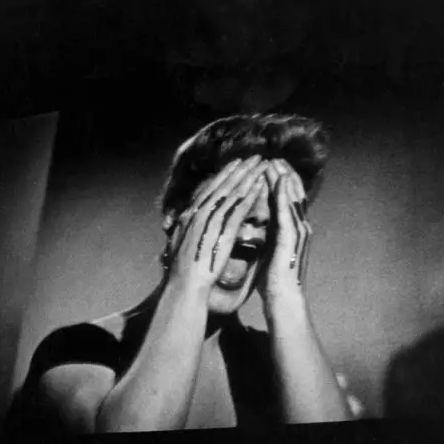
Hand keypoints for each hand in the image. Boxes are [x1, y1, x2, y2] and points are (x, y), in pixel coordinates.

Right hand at [166, 156, 268, 295]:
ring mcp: (210, 221)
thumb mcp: (181, 245)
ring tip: (261, 163)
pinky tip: (261, 184)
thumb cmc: (183, 273)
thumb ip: (188, 230)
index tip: (236, 164)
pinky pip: (239, 208)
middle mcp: (198, 214)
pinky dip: (250, 194)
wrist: (184, 287)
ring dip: (248, 176)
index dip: (224, 176)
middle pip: (222, 186)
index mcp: (189, 217)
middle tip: (254, 156)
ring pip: (232, 193)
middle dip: (239, 169)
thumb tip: (189, 221)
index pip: (209, 190)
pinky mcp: (221, 231)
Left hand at [259, 159, 311, 302]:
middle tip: (275, 157)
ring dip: (284, 177)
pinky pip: (288, 210)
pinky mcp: (291, 237)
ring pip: (292, 197)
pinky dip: (285, 193)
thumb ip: (266, 236)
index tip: (271, 167)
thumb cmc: (273, 281)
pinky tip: (281, 179)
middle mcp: (298, 227)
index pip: (287, 200)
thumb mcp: (268, 251)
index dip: (280, 182)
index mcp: (290, 230)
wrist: (282, 298)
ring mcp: (297, 231)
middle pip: (293, 194)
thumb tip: (255, 226)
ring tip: (276, 161)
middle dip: (284, 174)